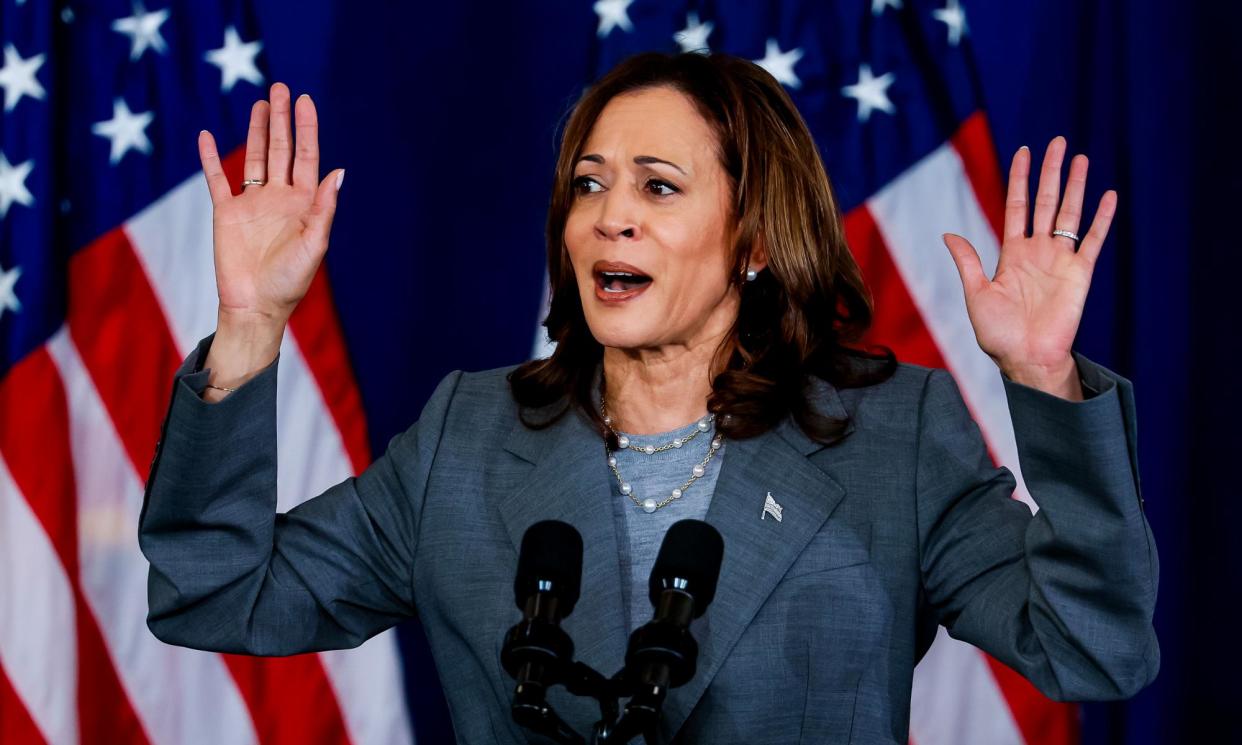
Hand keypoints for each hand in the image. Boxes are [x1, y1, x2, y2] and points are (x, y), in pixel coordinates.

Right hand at [197, 81, 344, 330]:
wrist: (255, 306)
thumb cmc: (290, 282)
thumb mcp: (314, 246)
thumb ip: (324, 209)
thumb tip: (339, 173)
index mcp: (304, 204)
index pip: (307, 157)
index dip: (306, 129)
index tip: (304, 101)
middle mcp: (280, 198)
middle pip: (282, 149)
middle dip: (281, 120)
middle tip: (281, 88)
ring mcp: (253, 203)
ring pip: (255, 157)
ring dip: (257, 130)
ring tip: (260, 102)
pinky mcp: (226, 212)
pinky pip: (216, 179)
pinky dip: (210, 158)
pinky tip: (206, 136)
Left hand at [942, 136, 1115, 398]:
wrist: (1026, 359)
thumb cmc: (998, 334)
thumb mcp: (976, 294)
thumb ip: (968, 261)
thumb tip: (948, 234)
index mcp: (1012, 254)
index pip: (1017, 206)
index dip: (1020, 179)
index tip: (1024, 152)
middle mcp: (1038, 251)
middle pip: (1045, 202)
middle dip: (1050, 172)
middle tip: (1057, 142)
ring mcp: (1060, 260)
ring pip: (1069, 214)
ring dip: (1075, 186)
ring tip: (1080, 158)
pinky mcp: (1081, 274)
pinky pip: (1094, 241)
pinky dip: (1102, 220)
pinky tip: (1108, 196)